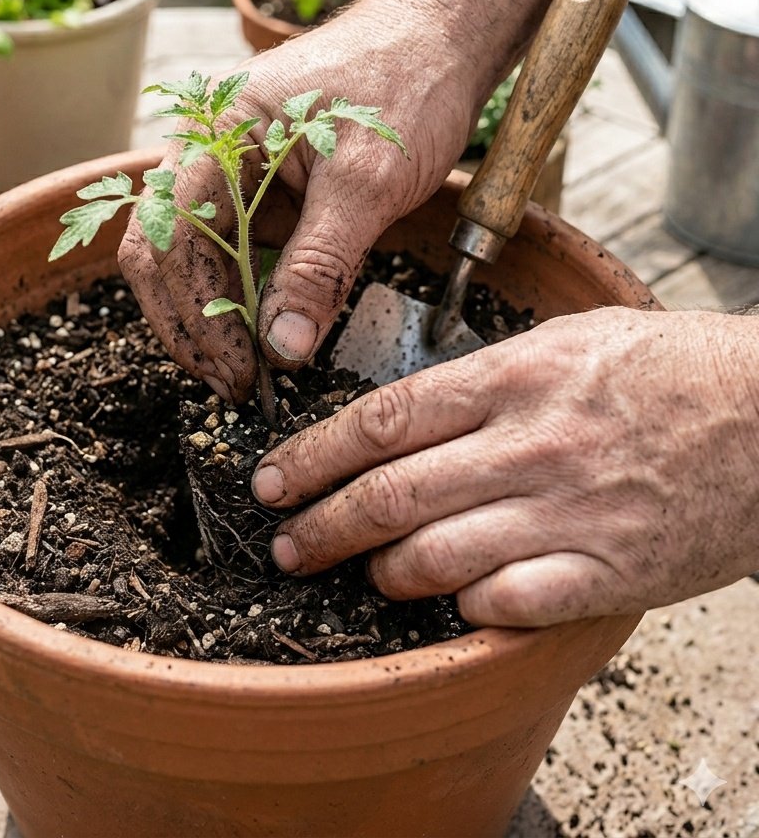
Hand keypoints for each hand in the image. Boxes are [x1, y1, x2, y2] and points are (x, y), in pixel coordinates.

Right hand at [118, 0, 480, 402]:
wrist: (442, 34)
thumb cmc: (406, 82)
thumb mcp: (368, 181)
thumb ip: (321, 265)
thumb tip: (283, 347)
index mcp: (213, 132)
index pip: (170, 237)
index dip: (195, 313)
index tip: (240, 370)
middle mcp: (205, 151)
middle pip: (163, 253)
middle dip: (192, 325)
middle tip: (236, 386)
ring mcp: (230, 173)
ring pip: (193, 259)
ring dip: (214, 318)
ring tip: (248, 372)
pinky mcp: (261, 193)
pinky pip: (235, 253)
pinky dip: (244, 299)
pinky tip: (267, 335)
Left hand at [251, 307, 758, 626]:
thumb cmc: (670, 368)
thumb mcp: (569, 338)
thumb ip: (483, 375)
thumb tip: (402, 416)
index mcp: (514, 377)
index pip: (382, 419)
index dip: (314, 454)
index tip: (274, 477)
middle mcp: (530, 444)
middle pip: (393, 494)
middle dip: (322, 524)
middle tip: (285, 542)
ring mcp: (569, 512)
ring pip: (437, 557)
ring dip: (383, 571)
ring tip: (362, 571)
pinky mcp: (609, 570)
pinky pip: (507, 604)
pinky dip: (463, 607)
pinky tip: (448, 599)